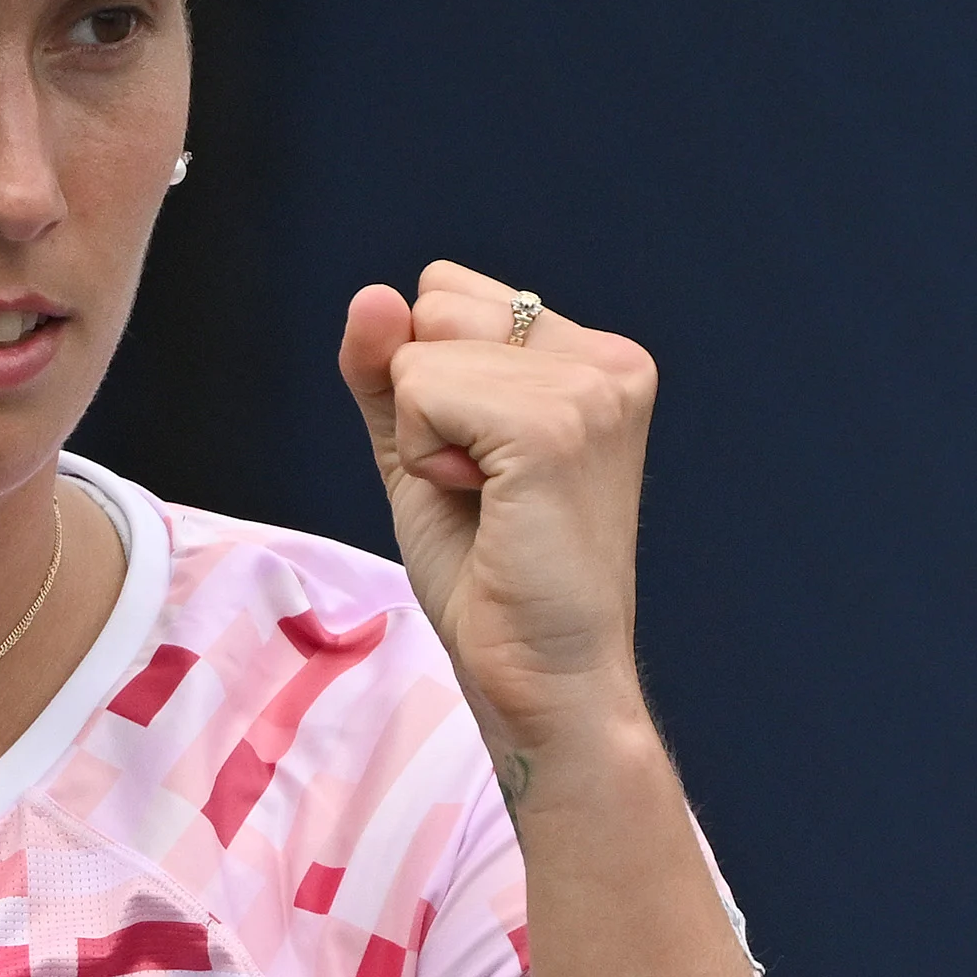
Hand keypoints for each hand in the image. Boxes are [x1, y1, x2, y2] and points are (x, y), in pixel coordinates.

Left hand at [338, 263, 655, 794]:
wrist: (543, 682)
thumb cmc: (493, 584)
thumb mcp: (424, 457)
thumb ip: (390, 374)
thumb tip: (370, 296)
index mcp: (593, 358)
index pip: (448, 293)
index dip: (430, 386)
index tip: (482, 469)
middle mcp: (607, 358)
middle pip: (434, 303)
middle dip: (426, 402)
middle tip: (483, 492)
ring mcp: (590, 386)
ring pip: (423, 351)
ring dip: (425, 440)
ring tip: (489, 504)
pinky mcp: (557, 423)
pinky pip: (423, 389)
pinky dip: (424, 458)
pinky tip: (485, 508)